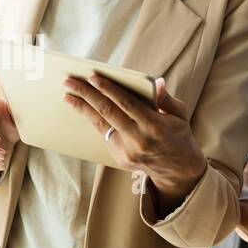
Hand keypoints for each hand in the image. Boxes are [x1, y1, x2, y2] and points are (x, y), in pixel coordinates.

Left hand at [62, 72, 205, 206]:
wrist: (178, 170)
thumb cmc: (179, 135)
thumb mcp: (180, 115)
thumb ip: (166, 99)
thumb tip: (156, 82)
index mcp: (155, 125)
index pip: (127, 103)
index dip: (108, 89)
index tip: (92, 76)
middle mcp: (139, 139)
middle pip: (107, 112)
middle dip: (86, 94)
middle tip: (69, 82)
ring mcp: (128, 150)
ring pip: (100, 124)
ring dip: (82, 108)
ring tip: (67, 96)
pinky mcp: (120, 158)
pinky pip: (104, 134)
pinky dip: (93, 120)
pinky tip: (82, 109)